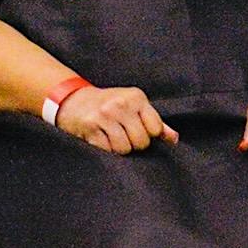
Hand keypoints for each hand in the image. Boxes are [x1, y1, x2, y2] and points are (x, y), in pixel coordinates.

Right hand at [57, 84, 175, 154]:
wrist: (73, 100)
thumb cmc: (109, 105)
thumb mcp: (134, 106)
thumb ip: (155, 122)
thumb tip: (174, 139)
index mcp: (136, 97)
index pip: (155, 129)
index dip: (149, 135)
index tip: (139, 131)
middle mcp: (121, 104)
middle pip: (141, 142)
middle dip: (134, 145)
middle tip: (124, 136)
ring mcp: (104, 115)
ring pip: (124, 149)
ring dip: (119, 149)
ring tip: (112, 138)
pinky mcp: (90, 127)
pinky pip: (106, 150)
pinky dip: (105, 150)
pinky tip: (101, 139)